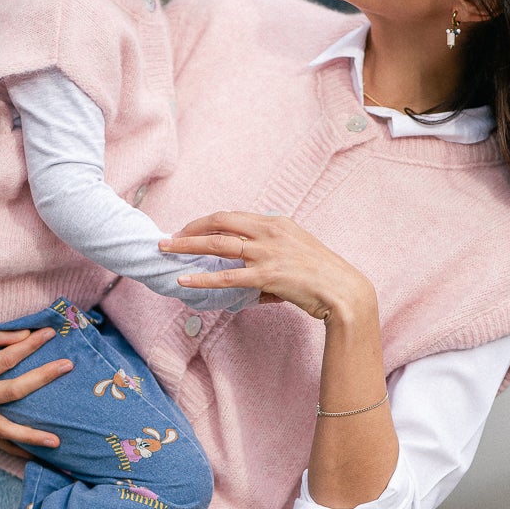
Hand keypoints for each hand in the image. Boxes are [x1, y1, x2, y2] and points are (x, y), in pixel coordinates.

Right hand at [0, 284, 71, 453]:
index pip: (6, 359)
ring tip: (57, 443)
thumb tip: (24, 335)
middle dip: (43, 378)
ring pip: (3, 429)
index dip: (29, 345)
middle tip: (68, 367)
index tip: (49, 334)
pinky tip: (29, 456)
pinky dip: (9, 447)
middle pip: (13, 391)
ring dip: (30, 437)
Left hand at [159, 213, 375, 324]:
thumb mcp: (297, 252)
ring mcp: (268, 252)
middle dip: (190, 228)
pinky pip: (227, 277)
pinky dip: (202, 278)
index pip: (233, 217)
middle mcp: (270, 232)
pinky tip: (184, 280)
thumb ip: (272, 255)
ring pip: (218, 245)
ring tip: (166, 251)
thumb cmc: (323, 276)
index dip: (207, 223)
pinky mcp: (267, 275)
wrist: (343, 290)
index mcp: (276, 223)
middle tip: (168, 237)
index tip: (190, 230)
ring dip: (188, 246)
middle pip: (220, 223)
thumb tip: (250, 273)